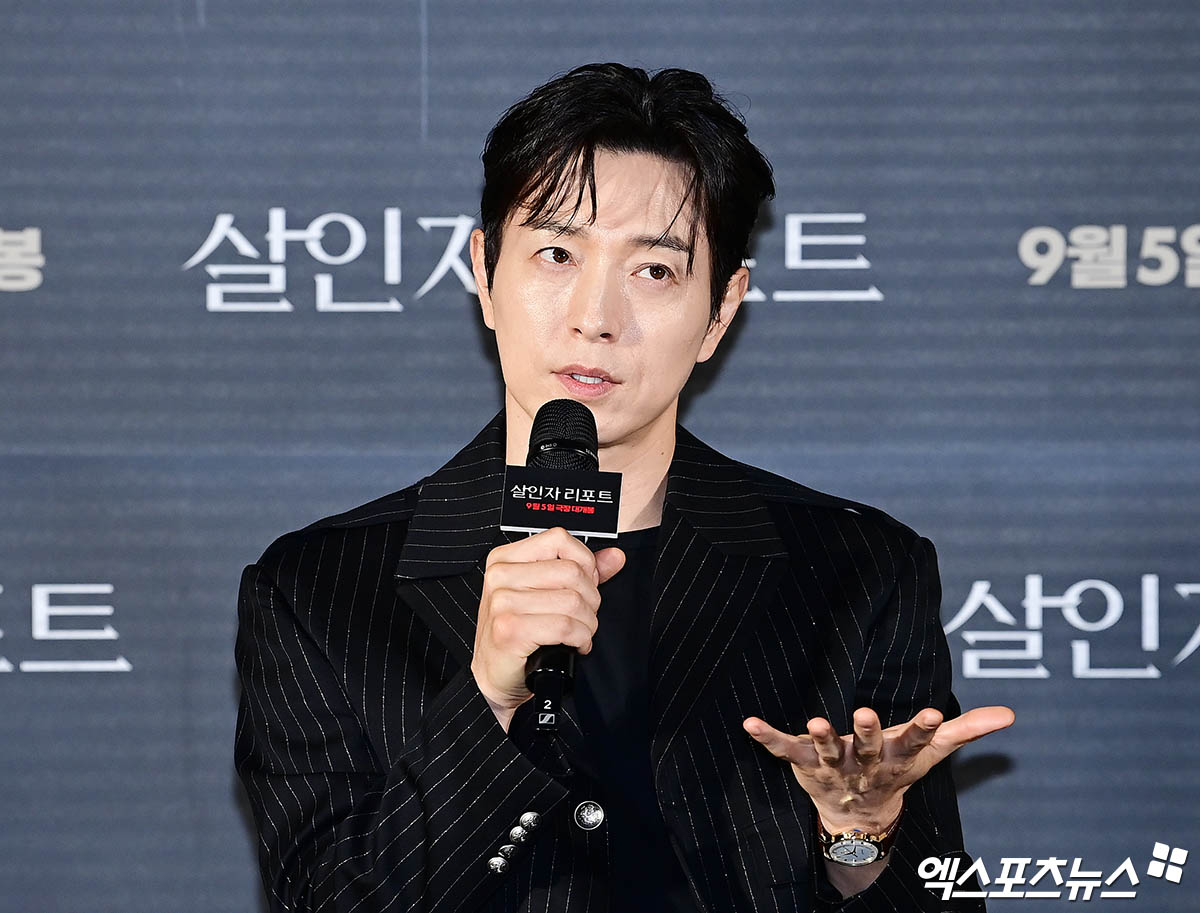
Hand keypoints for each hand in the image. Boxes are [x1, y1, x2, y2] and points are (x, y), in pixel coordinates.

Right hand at [471, 526, 624, 717]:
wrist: (494, 675)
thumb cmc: (518, 634)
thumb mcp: (545, 594)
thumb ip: (581, 571)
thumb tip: (614, 556)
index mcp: (506, 559)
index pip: (559, 539)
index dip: (584, 562)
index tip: (586, 584)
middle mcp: (500, 576)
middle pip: (571, 571)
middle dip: (590, 599)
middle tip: (584, 615)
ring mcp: (502, 602)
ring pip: (573, 600)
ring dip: (587, 623)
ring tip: (580, 632)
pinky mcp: (510, 629)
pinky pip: (565, 626)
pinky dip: (580, 638)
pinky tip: (575, 644)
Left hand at [743, 705, 1014, 832]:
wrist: (857, 812)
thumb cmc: (896, 767)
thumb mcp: (931, 750)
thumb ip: (966, 730)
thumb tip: (1009, 714)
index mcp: (898, 755)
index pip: (916, 741)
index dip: (924, 728)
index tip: (934, 712)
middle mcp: (866, 762)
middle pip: (868, 746)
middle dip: (866, 732)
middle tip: (864, 713)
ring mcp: (833, 764)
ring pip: (827, 750)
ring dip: (821, 737)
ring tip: (815, 720)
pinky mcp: (803, 763)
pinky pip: (782, 750)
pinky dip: (766, 738)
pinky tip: (748, 722)